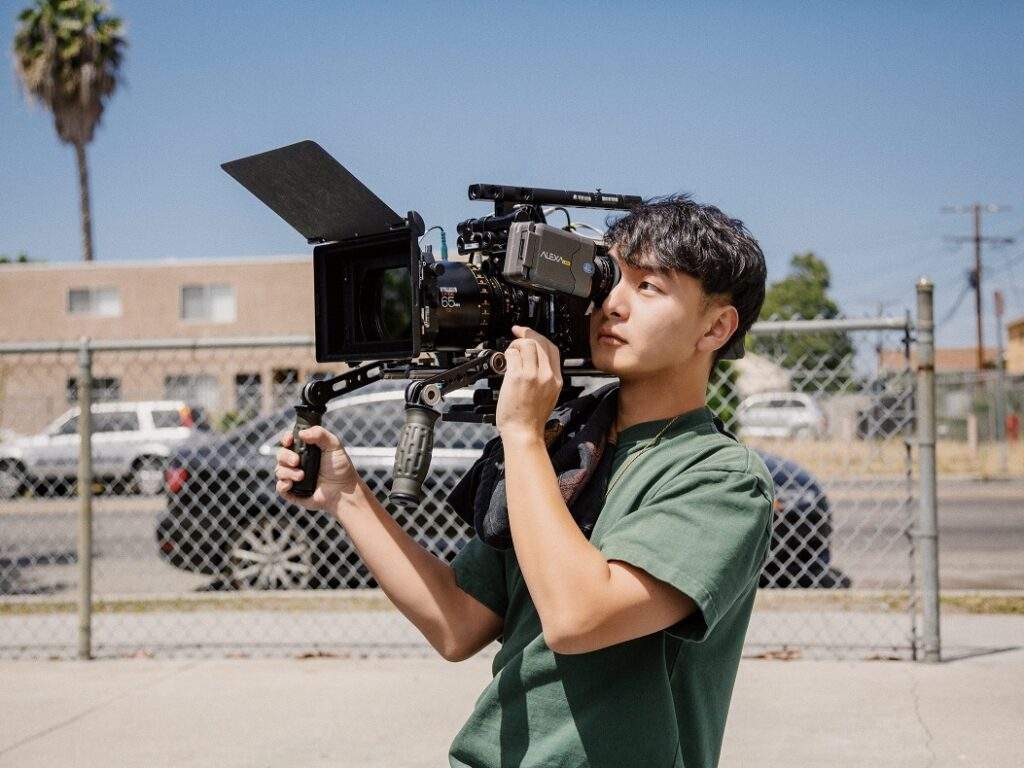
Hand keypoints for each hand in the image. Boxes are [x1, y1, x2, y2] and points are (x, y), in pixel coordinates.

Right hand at [276, 427, 361, 510]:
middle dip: (285, 456)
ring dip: (287, 472)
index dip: (286, 439)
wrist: (344, 491)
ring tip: (301, 476)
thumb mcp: (334, 445)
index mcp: (305, 449)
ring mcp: (293, 476)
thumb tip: (301, 433)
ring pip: (279, 470)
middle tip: (296, 461)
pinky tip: (290, 484)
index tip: (289, 440)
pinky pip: (279, 487)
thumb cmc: (340, 467)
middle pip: (280, 454)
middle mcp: (297, 462)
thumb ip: (320, 434)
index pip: (289, 440)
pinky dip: (282, 485)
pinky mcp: (292, 491)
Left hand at [496, 325, 562, 441]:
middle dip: (526, 334)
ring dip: (515, 345)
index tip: (529, 333)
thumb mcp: (548, 396)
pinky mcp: (518, 377)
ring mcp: (532, 375)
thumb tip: (534, 360)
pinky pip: (512, 354)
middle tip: (516, 333)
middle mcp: (546, 375)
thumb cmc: (531, 418)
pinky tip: (504, 362)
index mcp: (556, 380)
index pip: (552, 348)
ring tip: (510, 354)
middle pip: (539, 342)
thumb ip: (544, 377)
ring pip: (526, 344)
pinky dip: (507, 354)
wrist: (523, 432)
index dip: (539, 336)